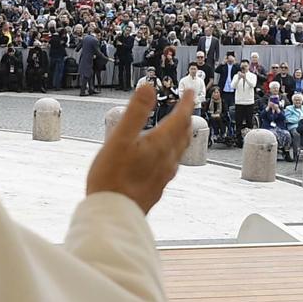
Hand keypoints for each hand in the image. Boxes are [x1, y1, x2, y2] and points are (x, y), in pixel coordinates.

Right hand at [86, 81, 194, 213]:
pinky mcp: (156, 187)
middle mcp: (166, 159)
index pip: (180, 118)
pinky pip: (170, 165)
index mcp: (159, 144)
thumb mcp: (119, 139)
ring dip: (181, 135)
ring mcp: (163, 175)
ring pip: (179, 151)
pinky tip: (163, 158)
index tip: (190, 93)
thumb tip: (148, 88)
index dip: (186, 103)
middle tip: (186, 108)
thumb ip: (135, 112)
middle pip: (183, 135)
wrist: (112, 213)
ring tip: (179, 129)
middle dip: (186, 118)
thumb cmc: (112, 178)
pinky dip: (171, 152)